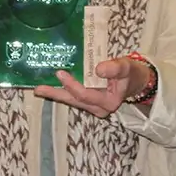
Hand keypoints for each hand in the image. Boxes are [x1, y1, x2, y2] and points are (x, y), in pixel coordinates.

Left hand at [35, 57, 151, 117]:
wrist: (137, 80)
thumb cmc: (132, 73)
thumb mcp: (126, 67)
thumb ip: (115, 68)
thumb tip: (99, 69)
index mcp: (108, 102)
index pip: (85, 95)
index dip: (72, 85)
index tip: (60, 73)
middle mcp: (99, 108)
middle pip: (74, 101)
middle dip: (56, 94)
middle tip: (38, 89)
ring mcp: (94, 106)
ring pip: (72, 100)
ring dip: (56, 94)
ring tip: (39, 89)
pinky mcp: (90, 101)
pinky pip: (74, 97)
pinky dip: (63, 91)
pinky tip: (51, 86)